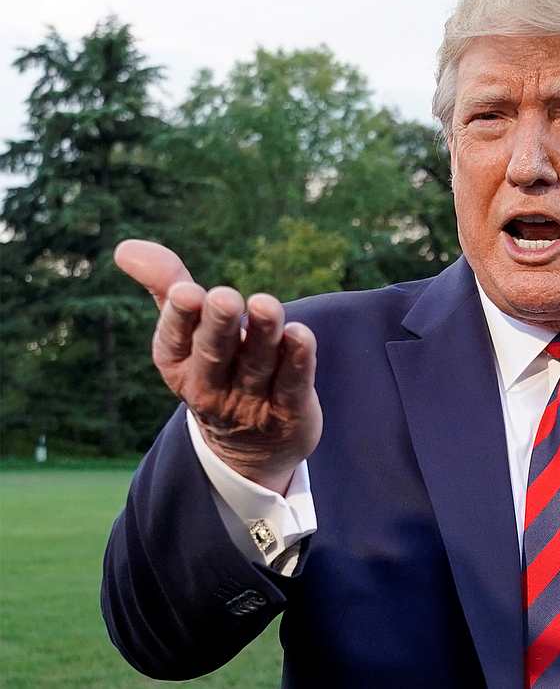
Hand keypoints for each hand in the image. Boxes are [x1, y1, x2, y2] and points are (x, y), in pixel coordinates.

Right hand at [114, 239, 321, 493]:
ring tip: (266, 304)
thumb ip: (164, 286)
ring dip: (263, 333)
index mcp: (179, 365)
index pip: (174, 341)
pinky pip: (292, 385)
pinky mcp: (289, 412)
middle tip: (224, 297)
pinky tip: (301, 335)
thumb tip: (124, 248)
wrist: (253, 446)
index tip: (186, 291)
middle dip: (219, 325)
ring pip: (257, 365)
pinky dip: (297, 361)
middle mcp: (211, 387)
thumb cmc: (216, 367)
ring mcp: (250, 402)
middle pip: (214, 354)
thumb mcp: (187, 332)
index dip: (180, 317)